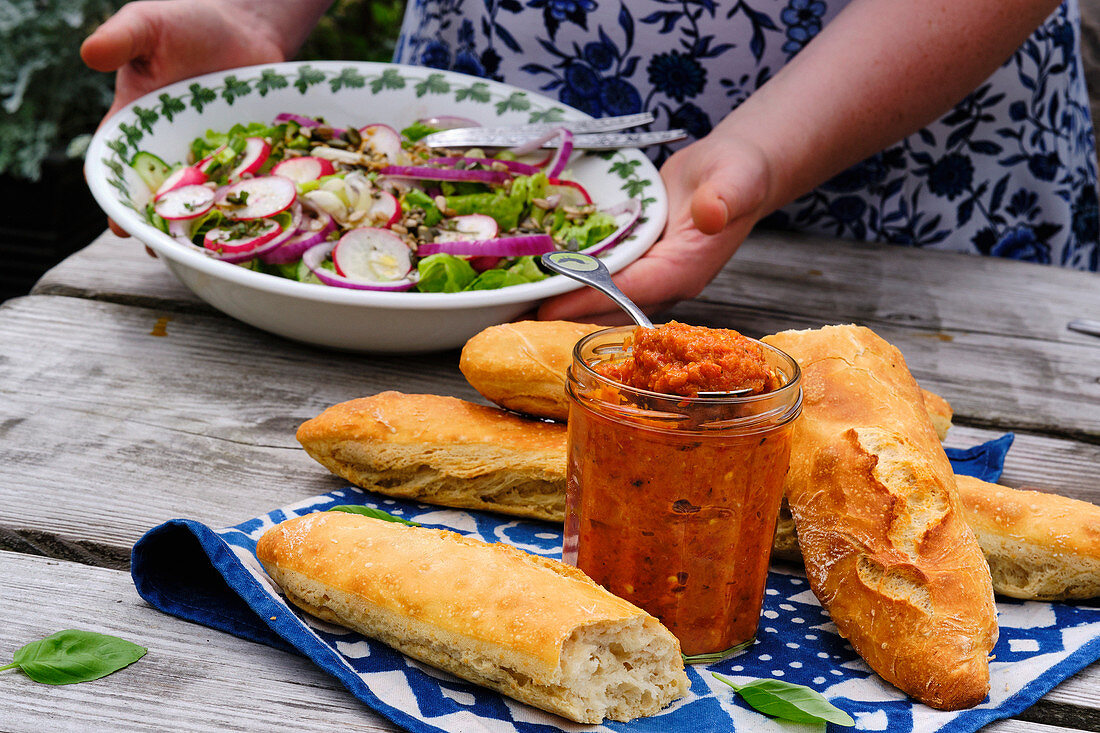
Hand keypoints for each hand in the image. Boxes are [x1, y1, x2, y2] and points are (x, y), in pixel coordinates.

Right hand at [81, 0, 287, 237]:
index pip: (117, 169)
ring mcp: (212, 158)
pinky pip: (249, 188)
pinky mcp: (249, 159)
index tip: (120, 224)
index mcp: (135, 126)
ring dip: (206, 227)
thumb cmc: (186, 21)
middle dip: (160, 227)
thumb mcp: (148, 23)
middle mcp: (171, 151)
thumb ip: (122, 38)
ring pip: (205, 201)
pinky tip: (258, 230)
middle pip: (161, 198)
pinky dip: (251, 208)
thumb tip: (89, 53)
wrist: (244, 24)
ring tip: (208, 255)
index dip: (116, 198)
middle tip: (164, 252)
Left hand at [537, 133, 773, 322]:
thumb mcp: (735, 178)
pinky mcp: (637, 266)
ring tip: (513, 307)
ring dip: (561, 302)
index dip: (589, 298)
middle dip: (564, 312)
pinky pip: (600, 281)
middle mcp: (665, 283)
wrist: (736, 171)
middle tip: (514, 317)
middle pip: (608, 308)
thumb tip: (711, 213)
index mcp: (685, 269)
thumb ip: (724, 198)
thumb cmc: (739, 174)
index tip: (549, 305)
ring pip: (600, 300)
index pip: (631, 291)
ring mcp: (649, 278)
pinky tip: (535, 280)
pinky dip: (569, 281)